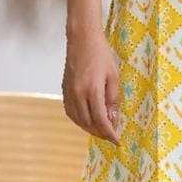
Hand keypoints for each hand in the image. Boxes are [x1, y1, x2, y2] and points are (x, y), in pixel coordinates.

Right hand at [62, 28, 120, 143]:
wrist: (82, 40)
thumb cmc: (101, 55)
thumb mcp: (113, 76)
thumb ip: (112, 99)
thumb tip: (112, 119)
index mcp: (92, 90)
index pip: (100, 120)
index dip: (109, 133)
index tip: (117, 141)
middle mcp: (78, 94)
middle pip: (88, 123)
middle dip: (100, 133)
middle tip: (111, 137)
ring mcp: (69, 93)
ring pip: (78, 120)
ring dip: (89, 129)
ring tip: (101, 131)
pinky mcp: (64, 90)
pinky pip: (70, 112)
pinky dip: (79, 120)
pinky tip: (88, 121)